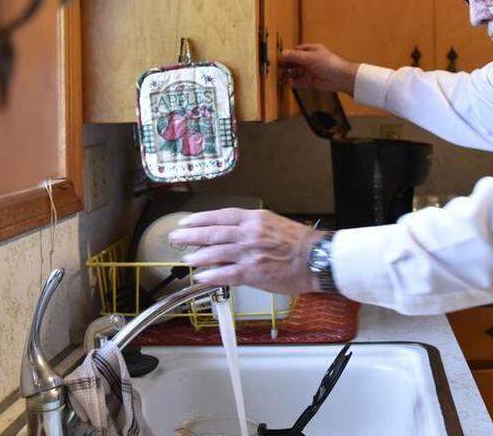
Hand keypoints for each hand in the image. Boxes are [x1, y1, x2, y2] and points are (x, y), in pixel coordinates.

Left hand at [167, 208, 327, 294]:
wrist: (316, 258)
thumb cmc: (299, 243)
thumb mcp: (273, 224)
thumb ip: (251, 228)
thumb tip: (230, 236)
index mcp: (254, 219)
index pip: (220, 216)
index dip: (199, 219)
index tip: (186, 222)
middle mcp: (249, 233)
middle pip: (212, 233)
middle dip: (190, 236)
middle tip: (175, 238)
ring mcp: (250, 253)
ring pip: (215, 253)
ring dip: (197, 256)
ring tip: (186, 259)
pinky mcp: (253, 272)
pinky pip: (226, 274)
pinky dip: (211, 276)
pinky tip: (201, 277)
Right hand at [280, 44, 358, 94]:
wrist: (341, 78)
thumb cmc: (329, 64)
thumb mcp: (310, 58)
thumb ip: (296, 56)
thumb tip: (283, 53)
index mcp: (312, 50)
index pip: (297, 51)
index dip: (288, 54)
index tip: (279, 58)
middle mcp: (311, 60)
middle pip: (295, 62)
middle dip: (287, 65)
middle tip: (277, 69)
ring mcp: (312, 70)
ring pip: (297, 72)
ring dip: (290, 75)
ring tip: (281, 78)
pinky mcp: (312, 80)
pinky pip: (301, 81)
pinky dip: (295, 83)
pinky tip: (289, 84)